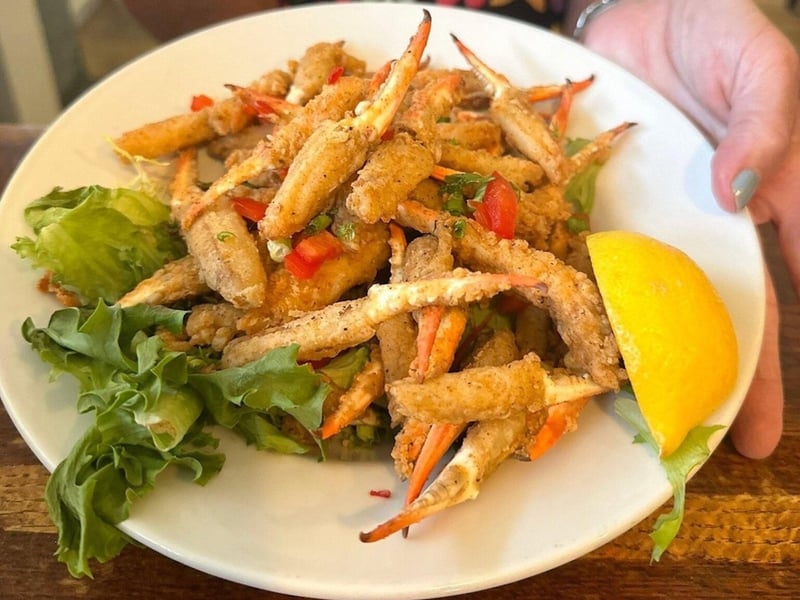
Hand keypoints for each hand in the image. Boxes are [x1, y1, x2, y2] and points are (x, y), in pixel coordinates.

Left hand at [581, 0, 798, 457]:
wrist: (646, 6)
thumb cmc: (720, 29)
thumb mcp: (762, 68)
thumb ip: (764, 124)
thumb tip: (740, 196)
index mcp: (756, 204)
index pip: (772, 295)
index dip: (771, 363)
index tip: (764, 427)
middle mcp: (698, 226)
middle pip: (708, 316)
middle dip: (712, 382)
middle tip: (708, 447)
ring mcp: (645, 216)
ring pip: (641, 295)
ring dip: (633, 354)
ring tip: (624, 416)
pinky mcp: (594, 196)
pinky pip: (584, 247)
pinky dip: (572, 289)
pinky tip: (558, 334)